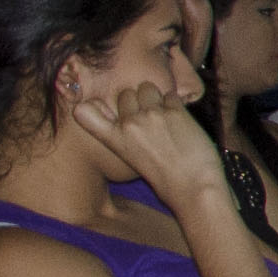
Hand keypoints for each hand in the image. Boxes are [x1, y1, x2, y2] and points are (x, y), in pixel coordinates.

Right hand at [66, 79, 230, 215]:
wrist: (194, 189)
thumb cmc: (166, 181)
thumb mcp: (133, 161)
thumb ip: (123, 137)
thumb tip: (124, 118)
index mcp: (114, 140)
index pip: (83, 112)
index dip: (89, 105)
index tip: (94, 106)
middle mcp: (129, 124)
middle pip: (126, 94)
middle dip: (137, 101)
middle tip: (150, 118)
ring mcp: (152, 115)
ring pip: (147, 88)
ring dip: (156, 97)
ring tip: (165, 117)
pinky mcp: (176, 112)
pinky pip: (171, 95)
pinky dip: (176, 104)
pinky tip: (180, 121)